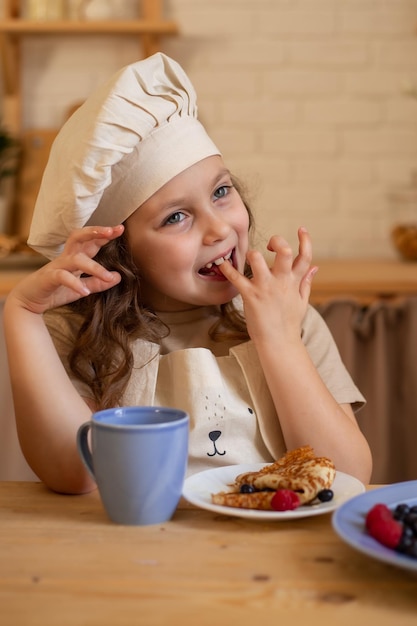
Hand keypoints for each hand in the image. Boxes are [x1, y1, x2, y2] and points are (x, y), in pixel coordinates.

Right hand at [11, 225, 123, 313]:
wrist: (29, 301)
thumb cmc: (56, 290)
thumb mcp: (82, 287)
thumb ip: (98, 282)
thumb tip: (118, 277)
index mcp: (75, 257)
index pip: (91, 241)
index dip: (104, 234)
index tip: (120, 229)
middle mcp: (66, 258)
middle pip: (79, 237)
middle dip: (95, 232)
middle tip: (111, 231)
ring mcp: (57, 266)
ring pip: (76, 259)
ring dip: (94, 267)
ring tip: (108, 277)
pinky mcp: (49, 278)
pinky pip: (62, 277)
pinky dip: (75, 284)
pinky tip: (85, 292)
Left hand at [219, 227, 317, 344]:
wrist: (279, 343)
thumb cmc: (289, 323)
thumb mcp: (302, 301)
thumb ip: (306, 282)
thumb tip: (315, 268)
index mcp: (294, 281)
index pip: (305, 257)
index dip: (305, 240)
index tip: (301, 229)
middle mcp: (281, 281)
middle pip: (284, 252)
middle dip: (277, 241)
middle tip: (270, 245)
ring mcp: (265, 287)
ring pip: (258, 259)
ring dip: (252, 254)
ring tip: (249, 259)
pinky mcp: (251, 295)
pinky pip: (236, 277)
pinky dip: (227, 269)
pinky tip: (222, 265)